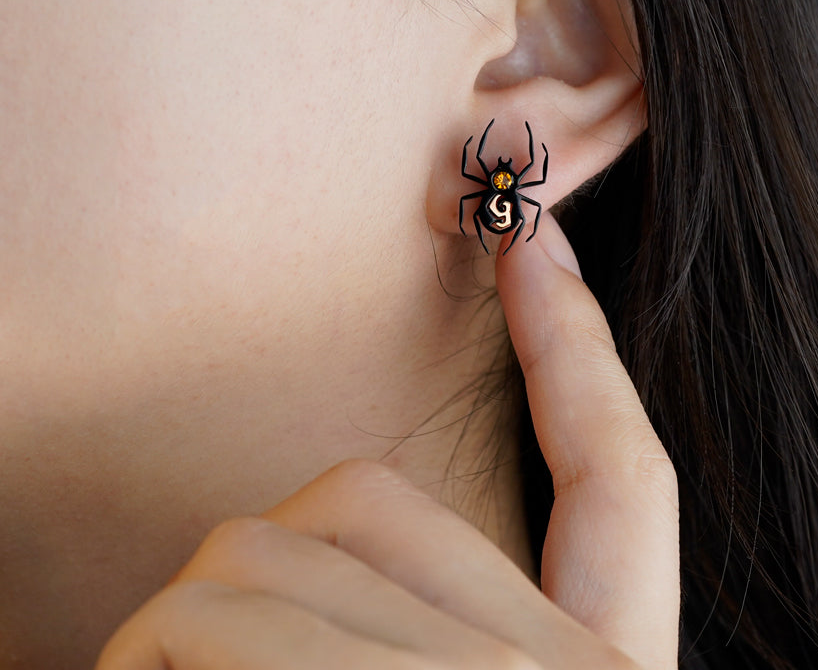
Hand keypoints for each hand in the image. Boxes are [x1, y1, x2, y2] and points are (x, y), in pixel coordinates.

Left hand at [95, 213, 679, 668]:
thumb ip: (442, 606)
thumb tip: (351, 506)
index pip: (622, 481)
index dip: (579, 348)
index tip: (533, 237)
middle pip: (372, 498)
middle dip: (273, 555)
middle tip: (213, 656)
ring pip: (268, 546)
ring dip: (190, 619)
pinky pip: (204, 610)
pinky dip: (148, 649)